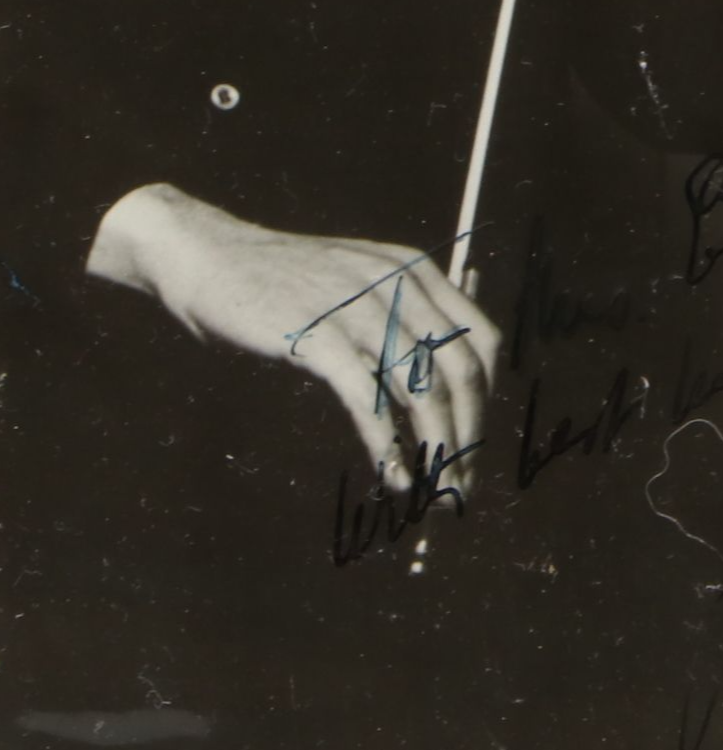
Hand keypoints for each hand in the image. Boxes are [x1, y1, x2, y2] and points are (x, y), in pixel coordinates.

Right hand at [88, 183, 498, 490]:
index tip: (473, 444)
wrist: (210, 255)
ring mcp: (358, 307)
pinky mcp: (316, 333)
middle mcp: (398, 284)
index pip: (482, 340)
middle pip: (461, 370)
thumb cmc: (285, 282)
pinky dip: (386, 443)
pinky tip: (392, 474)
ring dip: (436, 450)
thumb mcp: (358, 283)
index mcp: (416, 271)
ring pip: (422, 389)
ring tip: (434, 494)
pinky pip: (367, 398)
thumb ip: (400, 319)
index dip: (486, 400)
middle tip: (460, 487)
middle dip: (469, 436)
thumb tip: (441, 390)